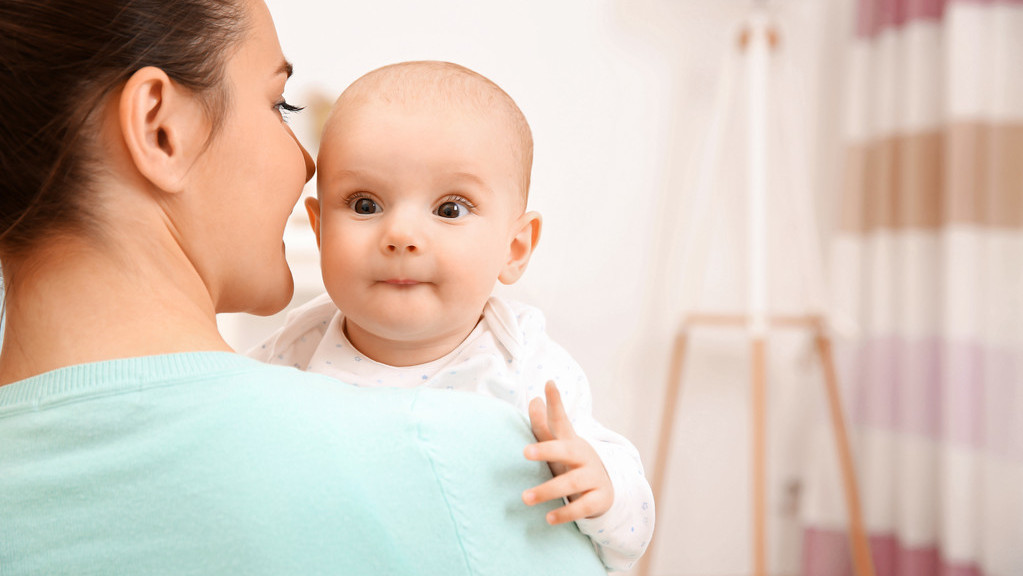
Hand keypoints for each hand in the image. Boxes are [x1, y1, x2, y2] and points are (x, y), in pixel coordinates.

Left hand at [521, 381, 612, 524]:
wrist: (606, 489)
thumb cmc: (573, 464)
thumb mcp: (560, 446)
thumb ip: (544, 426)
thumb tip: (533, 400)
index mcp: (571, 441)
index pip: (561, 420)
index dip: (555, 402)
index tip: (549, 383)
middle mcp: (583, 456)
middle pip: (566, 450)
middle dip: (546, 450)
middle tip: (525, 452)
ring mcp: (593, 477)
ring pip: (570, 483)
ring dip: (547, 490)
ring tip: (525, 498)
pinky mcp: (599, 499)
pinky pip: (582, 507)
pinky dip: (565, 513)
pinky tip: (548, 518)